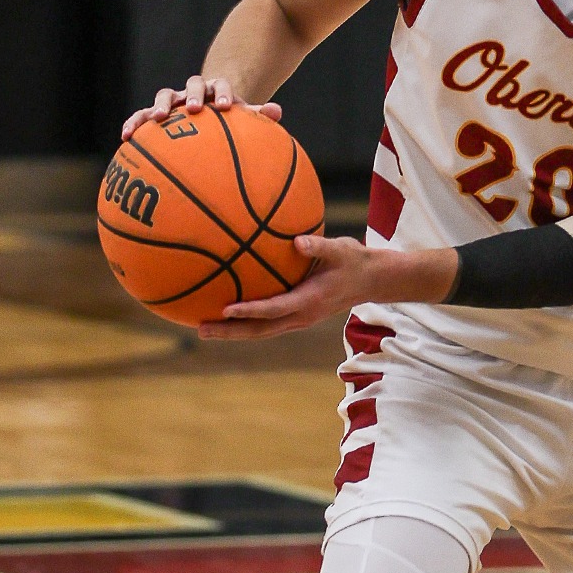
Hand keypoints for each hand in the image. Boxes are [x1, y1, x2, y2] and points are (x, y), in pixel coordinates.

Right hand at [121, 75, 283, 140]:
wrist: (205, 114)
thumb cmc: (227, 120)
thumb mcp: (242, 117)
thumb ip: (258, 115)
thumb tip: (277, 111)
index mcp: (217, 90)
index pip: (221, 85)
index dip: (223, 93)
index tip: (226, 107)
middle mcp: (194, 91)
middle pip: (193, 85)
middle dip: (192, 95)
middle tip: (193, 108)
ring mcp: (174, 100)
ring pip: (164, 95)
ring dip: (160, 105)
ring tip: (156, 119)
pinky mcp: (155, 113)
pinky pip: (142, 115)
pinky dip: (134, 122)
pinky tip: (126, 137)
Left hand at [198, 236, 456, 340]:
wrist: (372, 281)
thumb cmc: (354, 261)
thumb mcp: (342, 249)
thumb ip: (319, 246)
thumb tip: (297, 241)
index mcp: (309, 301)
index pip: (274, 309)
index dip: (250, 310)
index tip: (226, 308)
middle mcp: (300, 316)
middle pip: (259, 330)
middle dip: (229, 331)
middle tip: (200, 329)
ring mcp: (297, 319)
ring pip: (260, 331)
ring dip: (232, 332)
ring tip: (203, 328)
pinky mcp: (296, 316)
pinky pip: (266, 323)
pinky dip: (244, 322)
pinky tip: (226, 313)